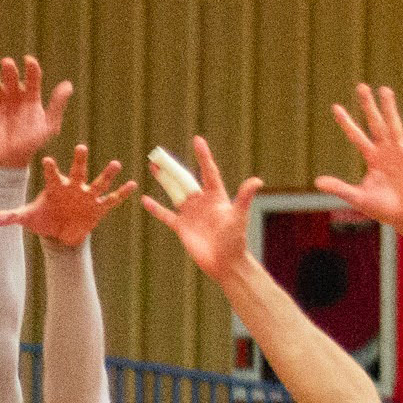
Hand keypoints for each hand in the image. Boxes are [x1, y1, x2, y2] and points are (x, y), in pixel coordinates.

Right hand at [0, 55, 71, 169]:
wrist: (7, 161)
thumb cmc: (30, 145)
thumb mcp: (48, 127)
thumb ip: (57, 106)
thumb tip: (68, 85)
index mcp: (31, 98)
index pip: (33, 76)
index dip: (31, 66)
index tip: (28, 61)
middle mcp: (14, 96)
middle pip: (12, 76)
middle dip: (9, 68)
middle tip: (7, 63)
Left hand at [0, 144, 134, 246]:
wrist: (61, 234)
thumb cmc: (44, 219)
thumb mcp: (28, 218)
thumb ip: (11, 216)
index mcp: (55, 186)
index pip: (51, 174)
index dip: (50, 168)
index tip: (47, 160)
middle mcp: (73, 186)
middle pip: (77, 170)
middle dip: (80, 161)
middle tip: (81, 147)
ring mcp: (87, 196)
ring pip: (97, 182)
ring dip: (106, 175)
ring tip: (115, 164)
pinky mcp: (99, 207)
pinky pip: (112, 199)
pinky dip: (121, 193)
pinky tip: (132, 185)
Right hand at [142, 135, 262, 285]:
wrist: (225, 262)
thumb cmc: (235, 240)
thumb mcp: (239, 217)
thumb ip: (244, 198)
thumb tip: (257, 181)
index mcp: (216, 196)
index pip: (208, 171)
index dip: (203, 156)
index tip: (197, 140)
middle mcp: (202, 202)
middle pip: (185, 179)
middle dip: (173, 167)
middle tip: (161, 154)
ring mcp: (190, 214)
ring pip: (174, 193)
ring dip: (164, 181)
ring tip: (153, 167)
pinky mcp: (182, 227)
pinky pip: (166, 215)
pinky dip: (156, 209)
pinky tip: (145, 200)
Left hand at [315, 83, 402, 233]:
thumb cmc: (383, 208)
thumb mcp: (358, 198)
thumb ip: (339, 188)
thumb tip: (317, 182)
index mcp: (372, 158)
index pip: (356, 136)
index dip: (346, 122)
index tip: (334, 107)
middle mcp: (386, 151)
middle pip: (375, 124)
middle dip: (368, 106)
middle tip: (361, 86)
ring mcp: (401, 153)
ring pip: (393, 126)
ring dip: (389, 109)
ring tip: (384, 90)